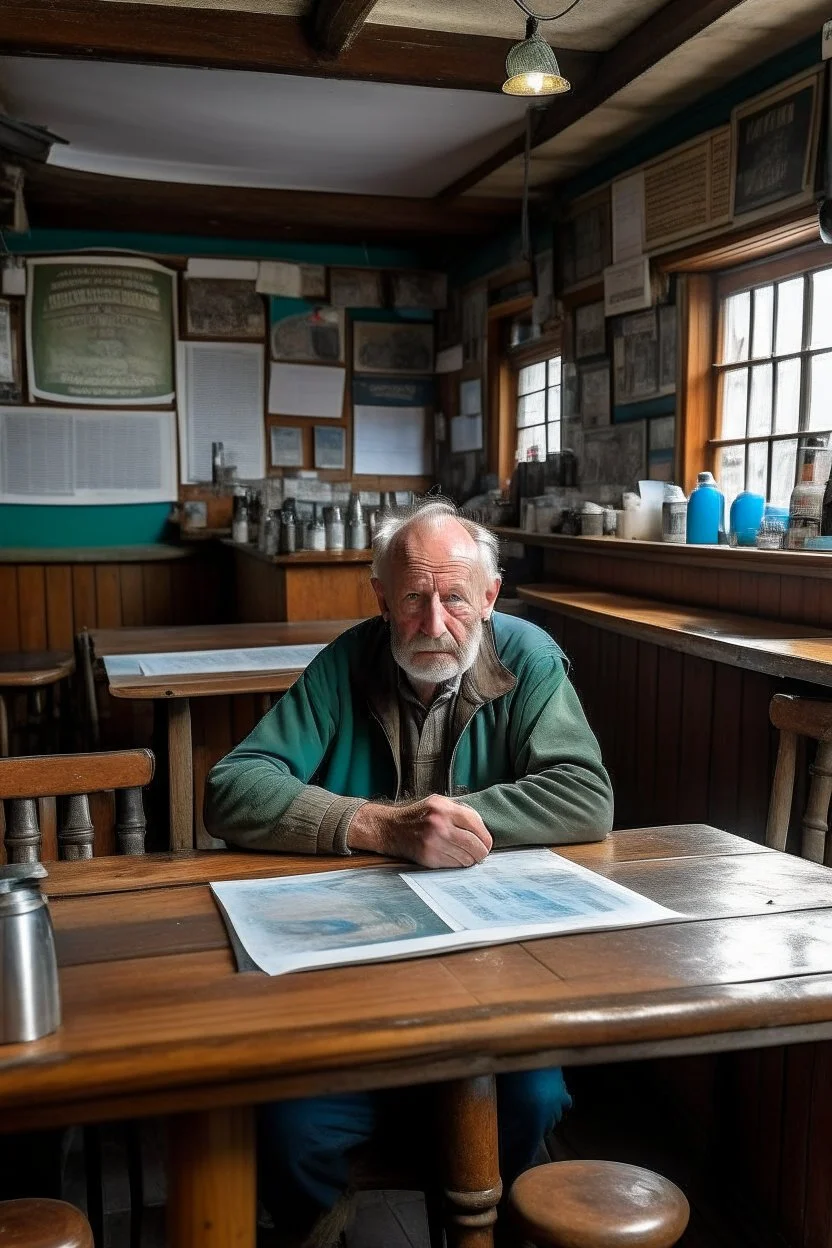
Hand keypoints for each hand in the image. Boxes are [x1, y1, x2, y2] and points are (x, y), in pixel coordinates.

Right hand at [348, 795, 491, 867]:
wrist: (390, 828)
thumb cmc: (417, 815)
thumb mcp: (438, 803)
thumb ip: (460, 811)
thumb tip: (483, 830)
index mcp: (444, 808)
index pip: (477, 825)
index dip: (486, 838)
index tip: (486, 844)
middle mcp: (439, 824)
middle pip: (475, 845)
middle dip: (481, 853)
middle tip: (480, 854)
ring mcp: (433, 842)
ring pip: (466, 858)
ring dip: (469, 859)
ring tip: (463, 854)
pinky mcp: (428, 857)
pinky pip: (453, 865)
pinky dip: (457, 864)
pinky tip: (451, 857)